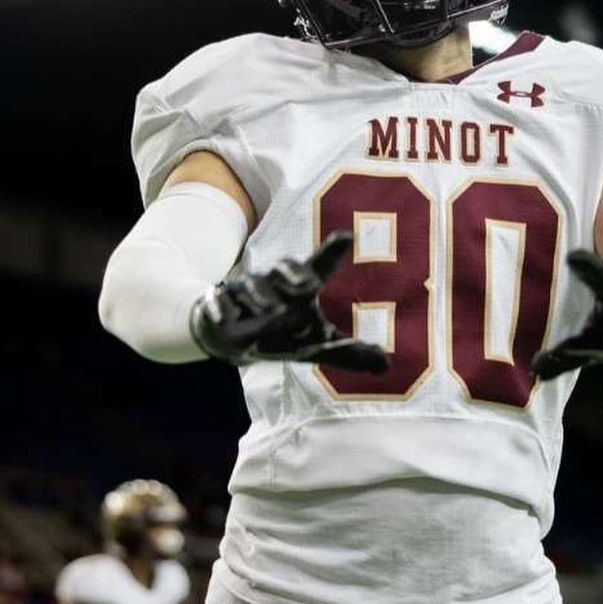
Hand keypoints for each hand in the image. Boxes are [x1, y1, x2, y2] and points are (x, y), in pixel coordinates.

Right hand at [189, 232, 388, 372]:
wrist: (230, 337)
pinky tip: (227, 317)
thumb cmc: (280, 334)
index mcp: (297, 289)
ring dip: (260, 294)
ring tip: (272, 309)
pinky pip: (218, 303)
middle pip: (282, 269)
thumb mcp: (313, 346)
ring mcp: (243, 293)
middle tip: (308, 286)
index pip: (318, 267)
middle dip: (293, 274)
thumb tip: (385, 365)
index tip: (347, 237)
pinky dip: (222, 308)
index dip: (331, 252)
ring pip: (250, 285)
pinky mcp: (216, 306)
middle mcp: (272, 284)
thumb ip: (347, 353)